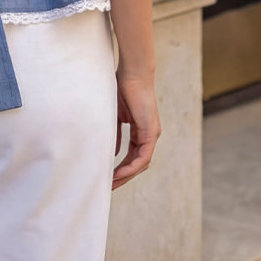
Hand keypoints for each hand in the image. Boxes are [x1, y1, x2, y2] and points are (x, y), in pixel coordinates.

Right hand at [112, 70, 160, 189]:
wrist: (133, 73)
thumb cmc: (122, 87)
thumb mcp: (114, 114)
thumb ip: (113, 131)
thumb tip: (108, 149)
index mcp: (141, 130)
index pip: (132, 156)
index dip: (121, 168)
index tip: (108, 176)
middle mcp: (149, 134)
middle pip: (137, 164)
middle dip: (123, 176)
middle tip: (109, 186)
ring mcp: (152, 134)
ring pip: (141, 163)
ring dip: (127, 175)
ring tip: (112, 183)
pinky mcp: (151, 132)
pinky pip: (143, 156)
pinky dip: (132, 166)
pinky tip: (120, 173)